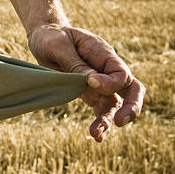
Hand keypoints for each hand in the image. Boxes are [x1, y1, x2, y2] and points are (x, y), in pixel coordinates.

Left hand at [27, 24, 144, 141]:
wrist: (42, 37)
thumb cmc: (51, 37)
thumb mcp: (58, 45)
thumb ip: (76, 63)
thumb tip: (91, 81)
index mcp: (103, 53)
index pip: (121, 73)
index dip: (110, 83)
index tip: (89, 82)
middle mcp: (106, 69)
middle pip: (132, 90)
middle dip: (130, 107)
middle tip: (120, 121)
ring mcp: (100, 83)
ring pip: (115, 105)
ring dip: (108, 120)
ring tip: (96, 134)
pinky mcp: (89, 93)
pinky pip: (101, 110)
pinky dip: (101, 123)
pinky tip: (96, 136)